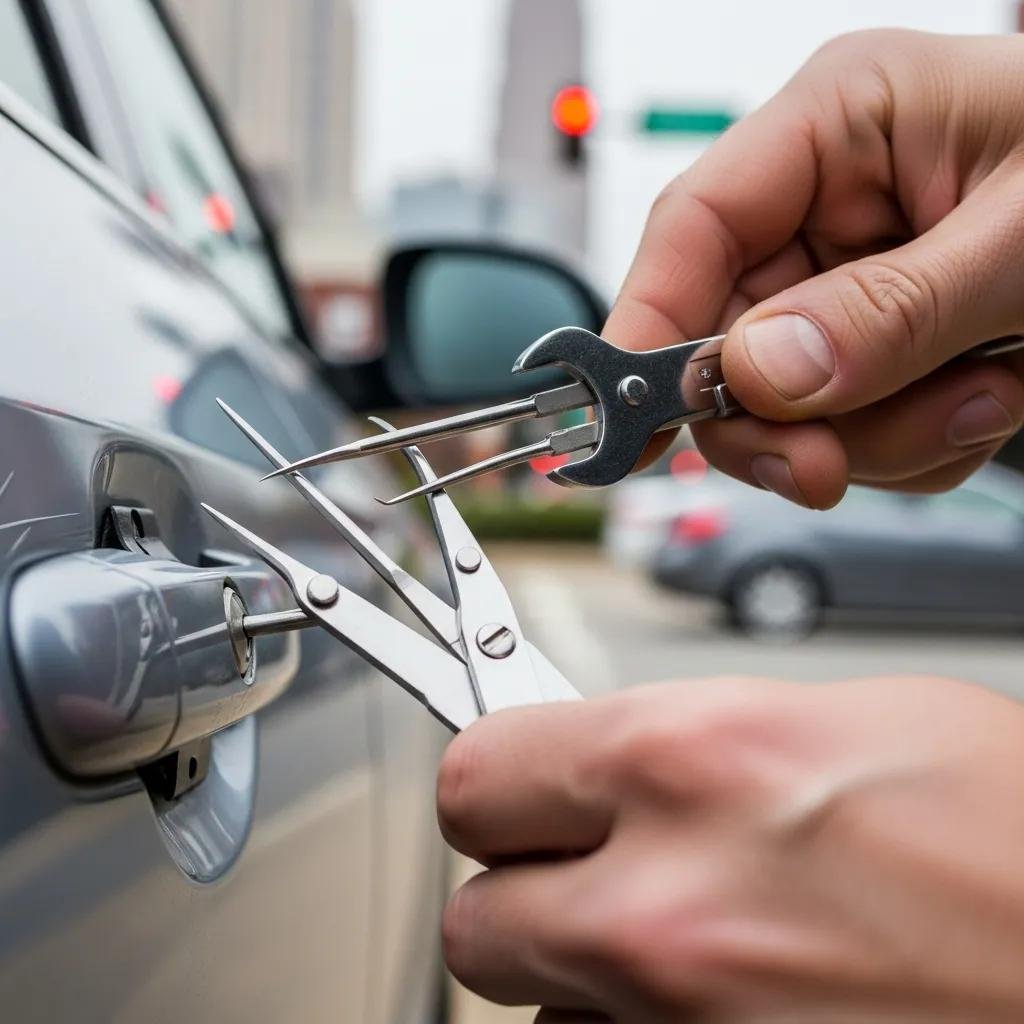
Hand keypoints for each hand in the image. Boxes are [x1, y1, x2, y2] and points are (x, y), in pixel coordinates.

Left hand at [439, 677, 1023, 1020]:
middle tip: (585, 875)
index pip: (477, 776)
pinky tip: (731, 1005)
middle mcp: (667, 910)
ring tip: (697, 946)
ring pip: (542, 1017)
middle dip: (522, 896)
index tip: (519, 792)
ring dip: (589, 982)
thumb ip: (686, 738)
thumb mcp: (838, 720)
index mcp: (687, 763)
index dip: (500, 785)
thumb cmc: (1013, 838)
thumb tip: (604, 757)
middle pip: (476, 922)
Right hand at [606, 30, 1023, 507]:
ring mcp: (851, 276)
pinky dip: (909, 443)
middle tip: (822, 470)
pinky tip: (982, 401)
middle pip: (727, 338)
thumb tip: (764, 372)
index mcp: (843, 124)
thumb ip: (893, 312)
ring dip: (873, 435)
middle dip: (780, 421)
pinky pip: (848, 423)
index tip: (629, 422)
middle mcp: (829, 203)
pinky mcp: (880, 336)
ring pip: (787, 401)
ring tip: (981, 400)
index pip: (693, 228)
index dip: (649, 330)